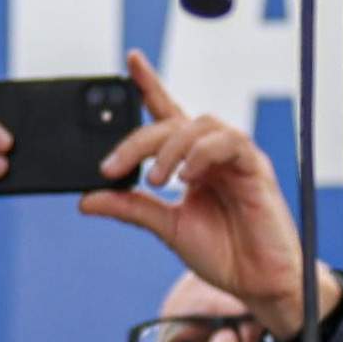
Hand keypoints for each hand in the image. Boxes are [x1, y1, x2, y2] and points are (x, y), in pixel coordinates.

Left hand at [77, 53, 314, 324]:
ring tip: (157, 180)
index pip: (167, 113)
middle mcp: (211, 153)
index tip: (130, 59)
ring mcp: (234, 157)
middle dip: (138, 141)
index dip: (150, 84)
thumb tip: (85, 198)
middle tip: (113, 168)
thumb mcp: (165, 228)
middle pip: (173, 122)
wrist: (256, 282)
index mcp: (190, 161)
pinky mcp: (255, 167)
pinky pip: (228, 142)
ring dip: (169, 148)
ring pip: (199, 125)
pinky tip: (187, 176)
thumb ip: (130, 207)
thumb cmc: (221, 252)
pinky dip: (202, 154)